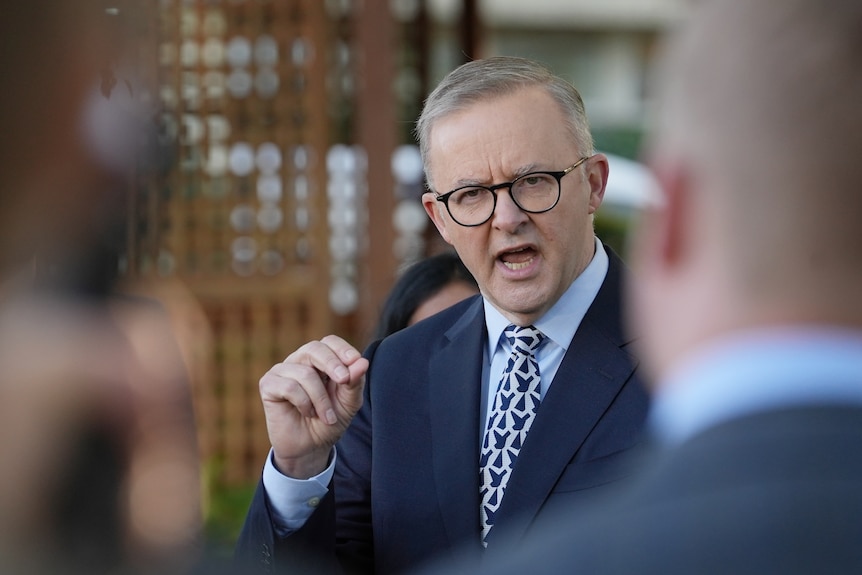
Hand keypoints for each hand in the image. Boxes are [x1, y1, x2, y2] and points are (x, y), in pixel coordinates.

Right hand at [259, 335, 368, 478]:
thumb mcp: (348, 403)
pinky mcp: (268, 384)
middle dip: (332, 364)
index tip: (355, 361)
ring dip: (321, 399)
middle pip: (314, 349)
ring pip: (305, 373)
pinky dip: (304, 403)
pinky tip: (307, 413)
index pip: (329, 342)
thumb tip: (362, 362)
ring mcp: (282, 371)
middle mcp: (299, 361)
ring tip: (326, 417)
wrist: (310, 448)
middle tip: (344, 380)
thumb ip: (355, 382)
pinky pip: (289, 387)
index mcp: (320, 361)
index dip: (342, 349)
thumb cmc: (329, 421)